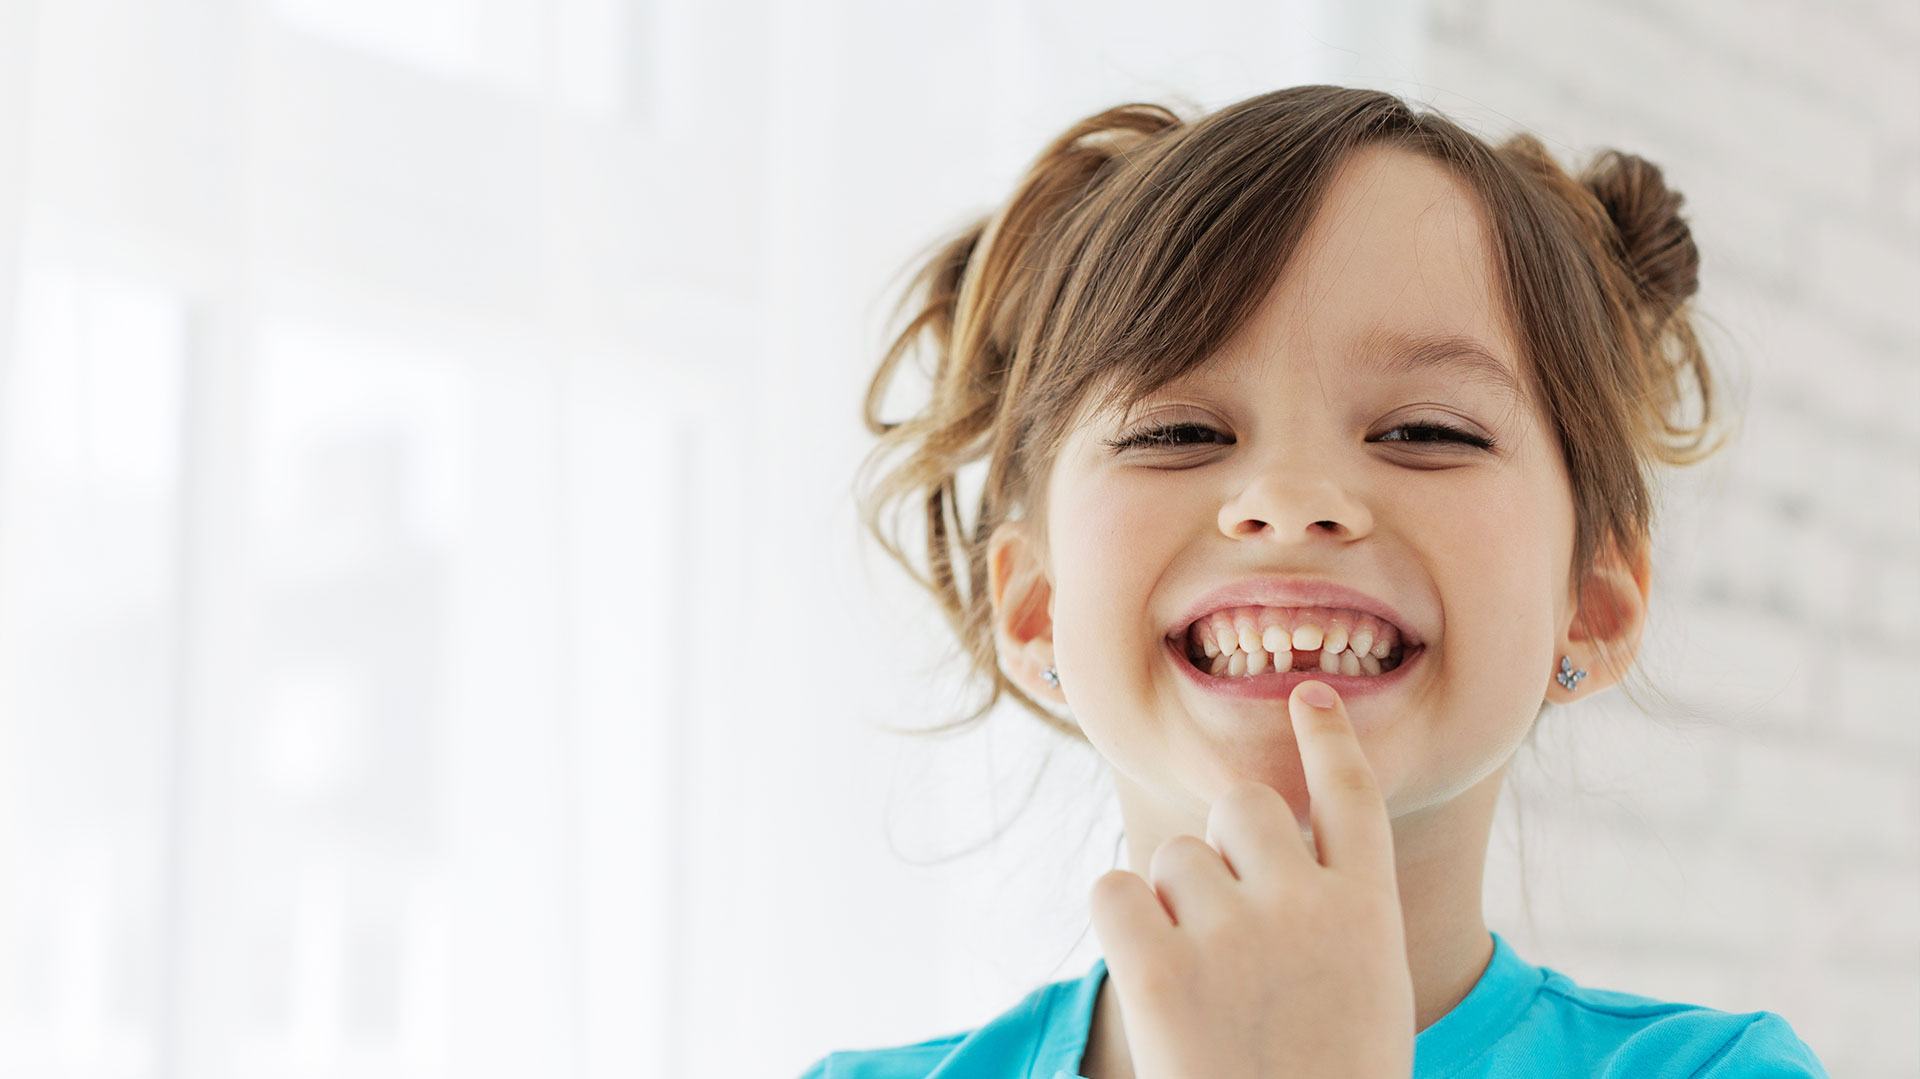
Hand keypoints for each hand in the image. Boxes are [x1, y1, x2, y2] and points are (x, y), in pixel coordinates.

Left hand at [1087, 680, 1414, 1078]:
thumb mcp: (1365, 999)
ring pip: (1172, 856)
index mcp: (1370, 913)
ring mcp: (1233, 933)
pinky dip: (1119, 920)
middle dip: (1221, 842)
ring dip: (1171, 900)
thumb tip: (1265, 867)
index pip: (1350, 796)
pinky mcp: (1161, 969)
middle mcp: (1305, 904)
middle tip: (1222, 914)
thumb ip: (1329, 925)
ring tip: (1199, 982)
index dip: (1326, 739)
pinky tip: (1146, 972)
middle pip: (1240, 808)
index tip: (1306, 695)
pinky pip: (1113, 891)